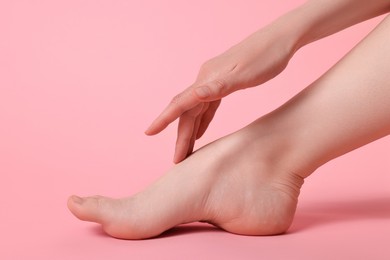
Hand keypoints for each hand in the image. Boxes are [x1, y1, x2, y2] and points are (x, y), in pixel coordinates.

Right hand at [145, 24, 296, 162]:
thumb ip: (219, 87)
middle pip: (187, 112)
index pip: (180, 102)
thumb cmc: (266, 57)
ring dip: (190, 131)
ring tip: (186, 152)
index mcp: (207, 79)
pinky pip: (208, 106)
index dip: (164, 119)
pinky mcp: (224, 83)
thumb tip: (194, 95)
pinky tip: (202, 132)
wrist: (280, 40)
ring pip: (196, 111)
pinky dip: (203, 121)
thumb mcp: (244, 75)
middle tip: (177, 161)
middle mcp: (206, 80)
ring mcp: (214, 82)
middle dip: (181, 136)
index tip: (148, 132)